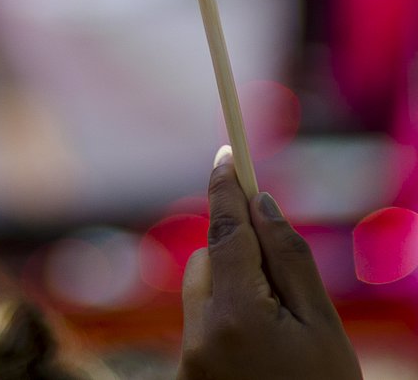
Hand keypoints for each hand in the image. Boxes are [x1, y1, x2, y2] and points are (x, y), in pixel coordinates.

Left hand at [179, 148, 360, 379]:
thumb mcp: (323, 332)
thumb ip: (291, 263)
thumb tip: (262, 204)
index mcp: (237, 318)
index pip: (224, 231)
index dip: (226, 189)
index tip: (228, 153)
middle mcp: (200, 338)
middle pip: (209, 262)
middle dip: (238, 252)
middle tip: (280, 272)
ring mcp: (188, 365)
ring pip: (202, 295)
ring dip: (232, 291)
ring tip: (280, 335)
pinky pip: (201, 329)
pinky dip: (225, 324)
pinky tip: (261, 356)